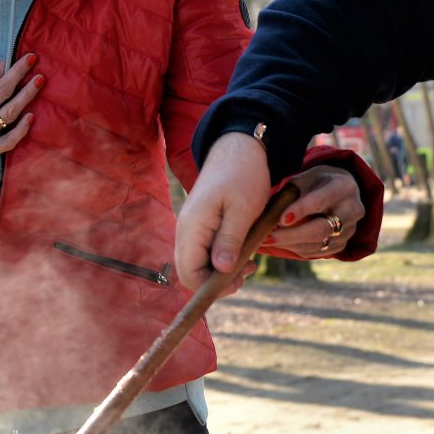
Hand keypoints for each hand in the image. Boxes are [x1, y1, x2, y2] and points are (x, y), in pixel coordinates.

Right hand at [0, 52, 42, 183]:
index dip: (2, 67)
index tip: (12, 57)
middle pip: (3, 91)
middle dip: (20, 73)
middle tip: (32, 60)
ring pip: (11, 113)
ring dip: (27, 95)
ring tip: (38, 81)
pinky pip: (8, 142)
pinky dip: (22, 130)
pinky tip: (30, 117)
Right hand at [175, 132, 271, 291]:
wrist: (239, 147)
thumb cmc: (243, 174)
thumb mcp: (243, 209)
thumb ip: (230, 239)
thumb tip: (222, 270)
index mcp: (192, 227)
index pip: (188, 274)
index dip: (210, 287)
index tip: (238, 281)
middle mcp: (186, 230)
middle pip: (189, 272)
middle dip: (215, 281)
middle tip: (245, 274)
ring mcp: (192, 227)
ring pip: (197, 263)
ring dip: (220, 271)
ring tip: (248, 264)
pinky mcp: (201, 224)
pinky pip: (204, 251)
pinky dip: (221, 258)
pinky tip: (242, 253)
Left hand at [262, 164, 364, 259]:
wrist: (339, 190)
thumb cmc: (315, 182)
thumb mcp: (304, 179)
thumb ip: (289, 194)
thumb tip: (267, 214)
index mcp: (344, 187)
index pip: (320, 201)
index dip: (300, 211)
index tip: (281, 219)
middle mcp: (352, 209)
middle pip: (321, 228)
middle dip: (291, 235)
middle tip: (268, 237)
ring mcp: (350, 230)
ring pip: (318, 244)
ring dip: (290, 244)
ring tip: (268, 240)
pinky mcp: (342, 244)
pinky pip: (318, 252)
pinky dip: (297, 248)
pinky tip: (281, 243)